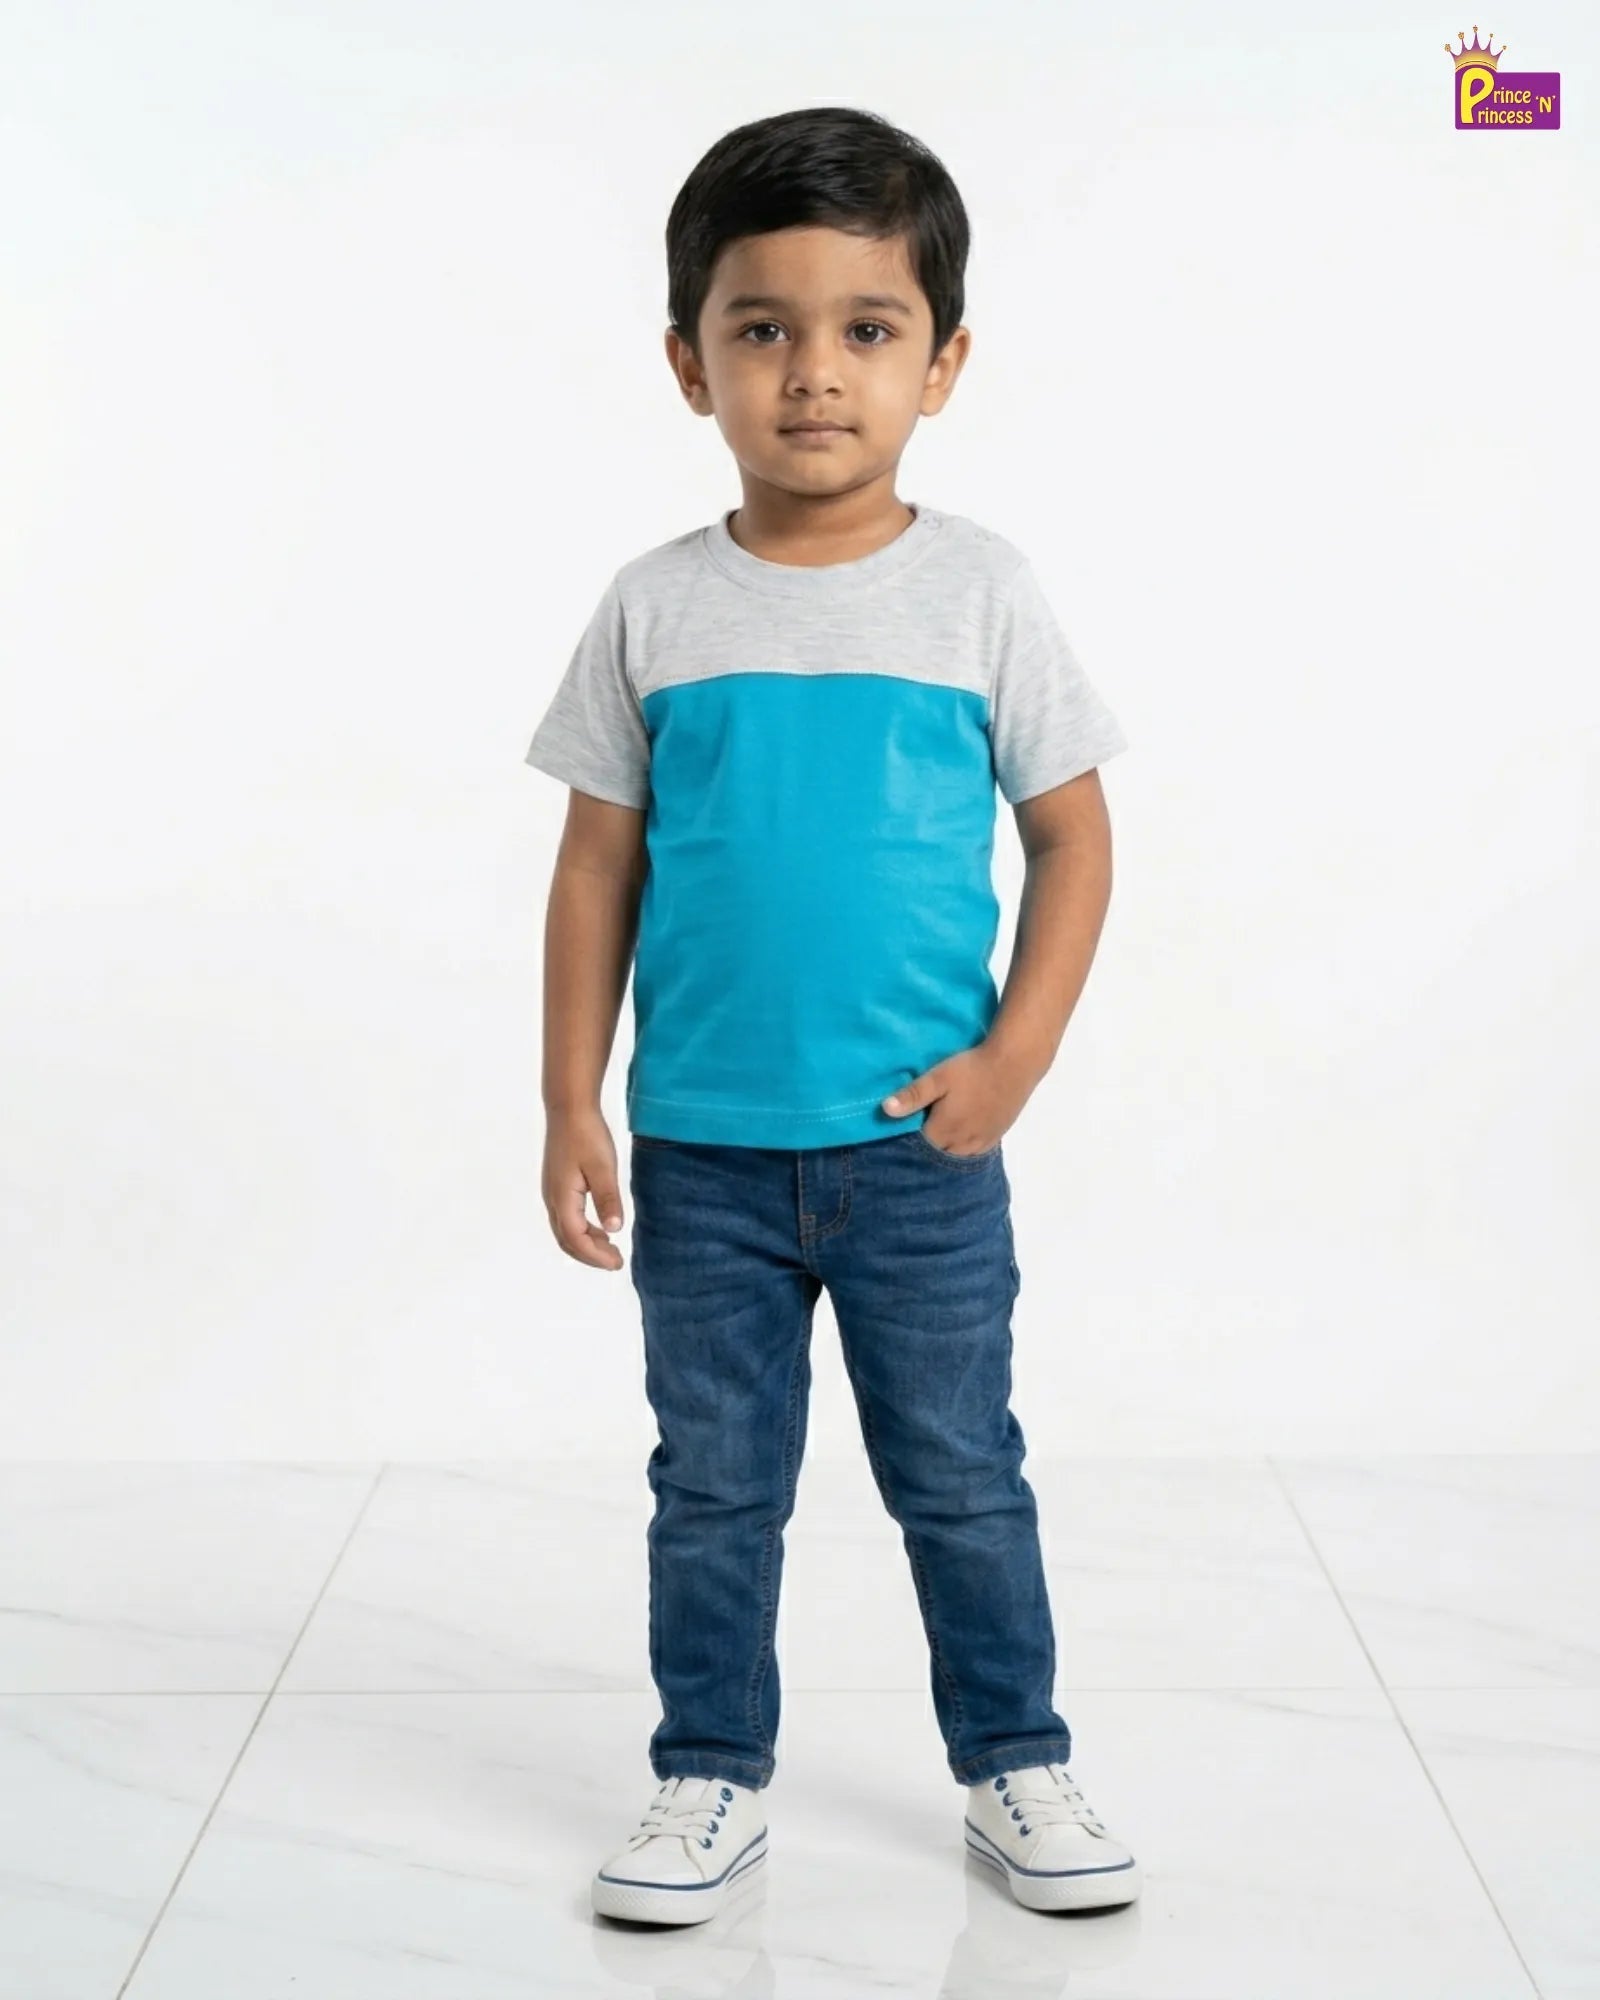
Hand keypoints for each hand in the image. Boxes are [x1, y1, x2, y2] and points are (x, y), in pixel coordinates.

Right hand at [543, 1104, 625, 1269]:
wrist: (569, 1109)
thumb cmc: (586, 1135)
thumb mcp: (603, 1167)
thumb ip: (608, 1199)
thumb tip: (614, 1230)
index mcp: (562, 1198)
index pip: (576, 1238)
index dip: (596, 1255)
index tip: (617, 1263)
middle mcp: (552, 1199)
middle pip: (567, 1240)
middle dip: (590, 1255)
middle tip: (616, 1262)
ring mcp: (552, 1192)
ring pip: (565, 1230)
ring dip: (586, 1244)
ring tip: (610, 1248)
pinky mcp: (558, 1185)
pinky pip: (567, 1218)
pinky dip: (582, 1230)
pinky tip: (600, 1227)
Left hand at [880, 1040, 1034, 1155]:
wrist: (1014, 1064)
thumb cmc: (972, 1069)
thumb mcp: (938, 1078)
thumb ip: (913, 1095)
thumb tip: (885, 1110)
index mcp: (944, 1131)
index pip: (918, 1147)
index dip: (908, 1140)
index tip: (901, 1130)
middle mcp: (962, 1144)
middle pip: (937, 1155)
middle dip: (926, 1149)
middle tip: (919, 1130)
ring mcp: (981, 1142)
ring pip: (956, 1156)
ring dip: (946, 1150)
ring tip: (938, 1134)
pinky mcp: (996, 1136)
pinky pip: (975, 1152)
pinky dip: (964, 1149)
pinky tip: (959, 1138)